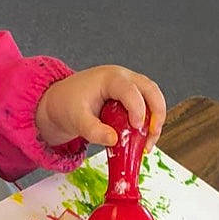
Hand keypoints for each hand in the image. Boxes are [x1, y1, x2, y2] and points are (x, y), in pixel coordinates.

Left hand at [36, 66, 166, 152]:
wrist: (61, 101)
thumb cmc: (67, 104)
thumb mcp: (76, 119)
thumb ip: (93, 131)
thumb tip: (114, 140)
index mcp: (109, 78)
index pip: (130, 90)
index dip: (137, 109)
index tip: (137, 128)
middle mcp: (123, 78)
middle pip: (150, 90)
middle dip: (156, 113)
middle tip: (152, 135)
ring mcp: (129, 86)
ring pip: (153, 98)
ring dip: (155, 120)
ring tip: (148, 142)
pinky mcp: (131, 97)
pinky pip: (147, 106)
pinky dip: (149, 122)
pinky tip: (142, 139)